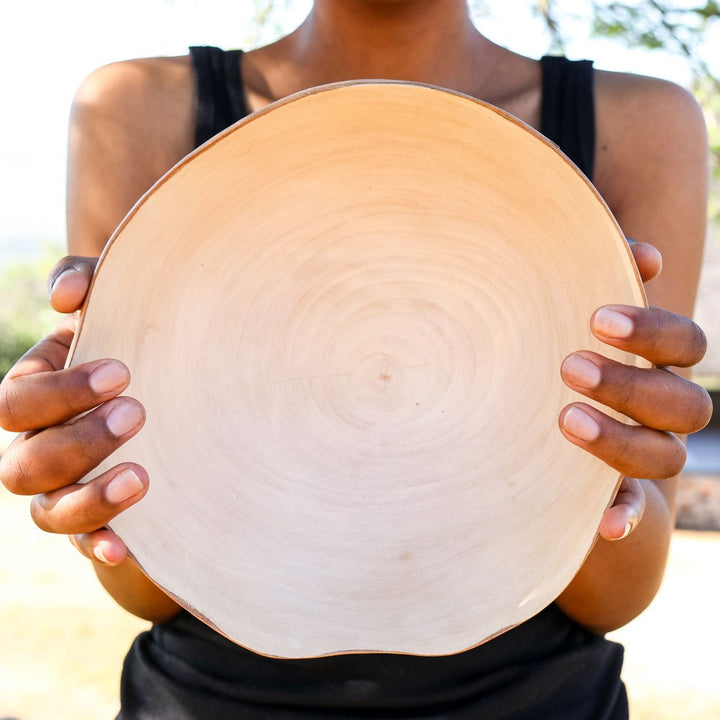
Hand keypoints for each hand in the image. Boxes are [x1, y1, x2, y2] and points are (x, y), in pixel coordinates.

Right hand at [0, 256, 144, 564]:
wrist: (168, 397)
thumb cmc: (134, 343)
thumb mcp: (115, 304)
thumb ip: (85, 282)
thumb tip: (65, 297)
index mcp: (33, 396)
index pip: (17, 403)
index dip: (62, 391)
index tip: (123, 372)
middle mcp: (35, 447)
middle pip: (26, 463)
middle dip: (80, 441)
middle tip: (139, 412)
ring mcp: (61, 489)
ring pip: (48, 511)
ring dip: (90, 497)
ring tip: (143, 475)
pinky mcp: (95, 519)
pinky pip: (83, 544)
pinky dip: (99, 546)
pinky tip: (125, 547)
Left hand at [558, 240, 711, 539]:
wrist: (544, 410)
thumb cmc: (560, 339)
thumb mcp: (574, 308)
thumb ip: (603, 273)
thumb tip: (646, 254)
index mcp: (657, 360)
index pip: (686, 345)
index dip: (653, 331)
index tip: (596, 318)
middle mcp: (660, 407)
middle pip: (684, 404)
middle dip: (631, 385)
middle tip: (570, 366)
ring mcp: (643, 450)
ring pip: (665, 457)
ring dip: (623, 441)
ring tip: (565, 419)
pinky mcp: (618, 487)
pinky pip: (635, 509)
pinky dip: (624, 516)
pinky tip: (603, 524)